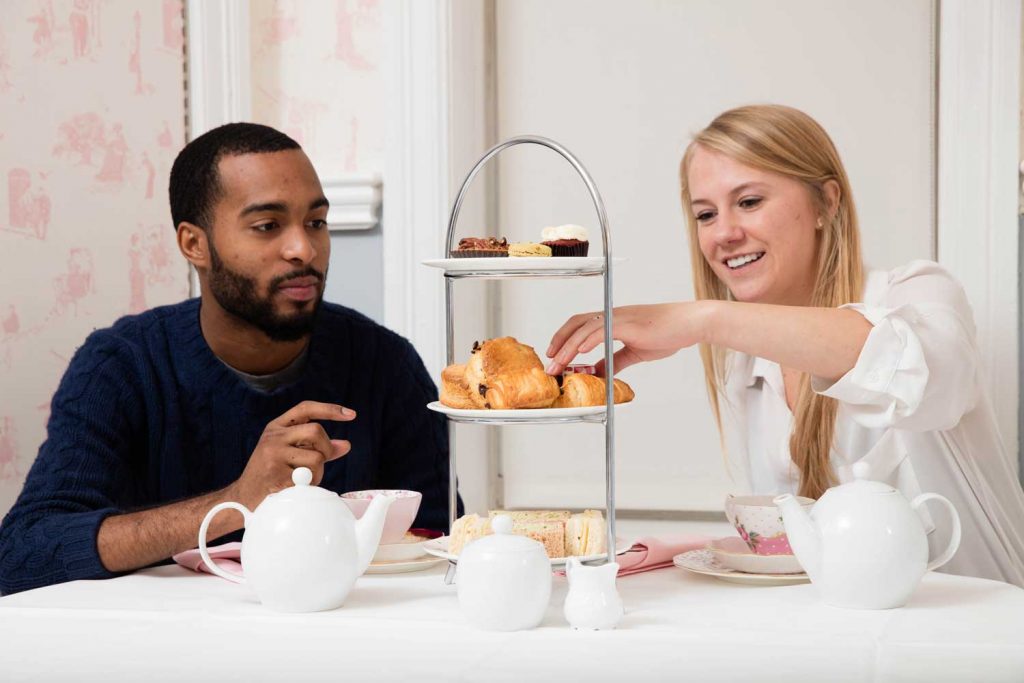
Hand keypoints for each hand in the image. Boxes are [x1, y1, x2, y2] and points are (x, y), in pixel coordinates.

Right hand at [228, 401, 354, 508]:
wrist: (243, 498)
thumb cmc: (271, 475)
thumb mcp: (289, 453)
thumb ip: (317, 448)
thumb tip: (346, 445)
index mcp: (277, 427)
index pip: (306, 408)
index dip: (330, 409)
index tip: (351, 414)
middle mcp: (274, 436)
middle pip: (316, 431)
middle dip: (326, 448)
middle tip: (320, 462)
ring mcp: (273, 454)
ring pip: (316, 457)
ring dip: (317, 472)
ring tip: (303, 479)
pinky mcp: (276, 474)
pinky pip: (308, 478)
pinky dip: (309, 485)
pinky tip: (294, 488)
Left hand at [545, 302, 709, 375]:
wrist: (689, 324)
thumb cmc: (668, 334)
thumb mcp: (635, 352)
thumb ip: (615, 361)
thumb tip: (599, 373)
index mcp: (613, 320)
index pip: (580, 325)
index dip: (564, 338)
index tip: (554, 354)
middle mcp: (612, 316)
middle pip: (575, 324)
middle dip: (558, 343)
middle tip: (549, 362)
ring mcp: (619, 318)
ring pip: (584, 329)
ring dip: (567, 347)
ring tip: (558, 363)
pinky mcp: (628, 325)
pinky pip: (601, 331)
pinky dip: (587, 341)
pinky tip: (579, 352)